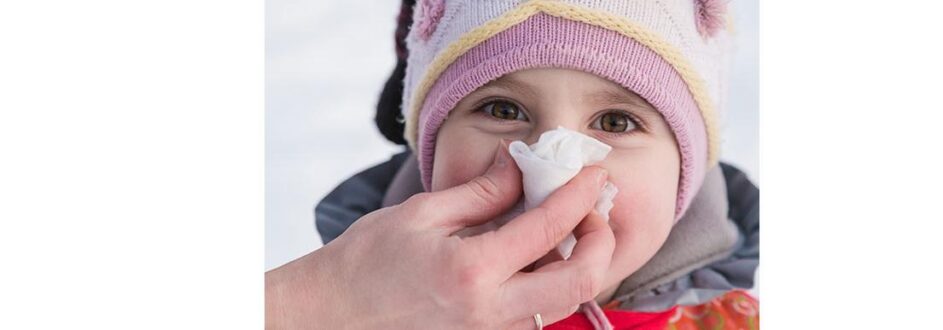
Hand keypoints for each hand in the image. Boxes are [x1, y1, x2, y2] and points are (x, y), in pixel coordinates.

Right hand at [266, 142, 614, 328]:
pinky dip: (550, 283)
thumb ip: (480, 192)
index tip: (593, 172)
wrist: (332, 317)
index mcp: (471, 272)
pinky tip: (535, 257)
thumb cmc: (366, 263)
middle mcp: (490, 313)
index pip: (549, 228)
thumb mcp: (421, 214)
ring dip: (578, 263)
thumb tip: (519, 164)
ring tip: (565, 228)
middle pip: (580, 282)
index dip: (579, 194)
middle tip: (591, 209)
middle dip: (600, 241)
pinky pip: (537, 314)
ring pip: (564, 303)